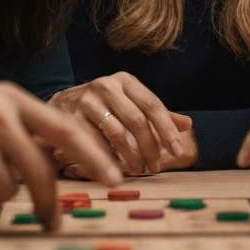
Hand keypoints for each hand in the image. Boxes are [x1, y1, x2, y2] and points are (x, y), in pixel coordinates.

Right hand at [50, 73, 191, 173]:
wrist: (62, 103)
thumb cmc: (104, 105)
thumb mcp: (130, 102)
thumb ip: (157, 114)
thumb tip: (187, 125)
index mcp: (125, 80)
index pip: (152, 104)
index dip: (166, 129)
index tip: (177, 151)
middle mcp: (105, 86)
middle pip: (136, 120)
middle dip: (150, 147)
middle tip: (156, 167)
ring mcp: (86, 101)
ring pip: (116, 133)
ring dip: (132, 156)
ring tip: (140, 169)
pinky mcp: (70, 118)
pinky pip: (95, 144)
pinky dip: (109, 159)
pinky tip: (116, 169)